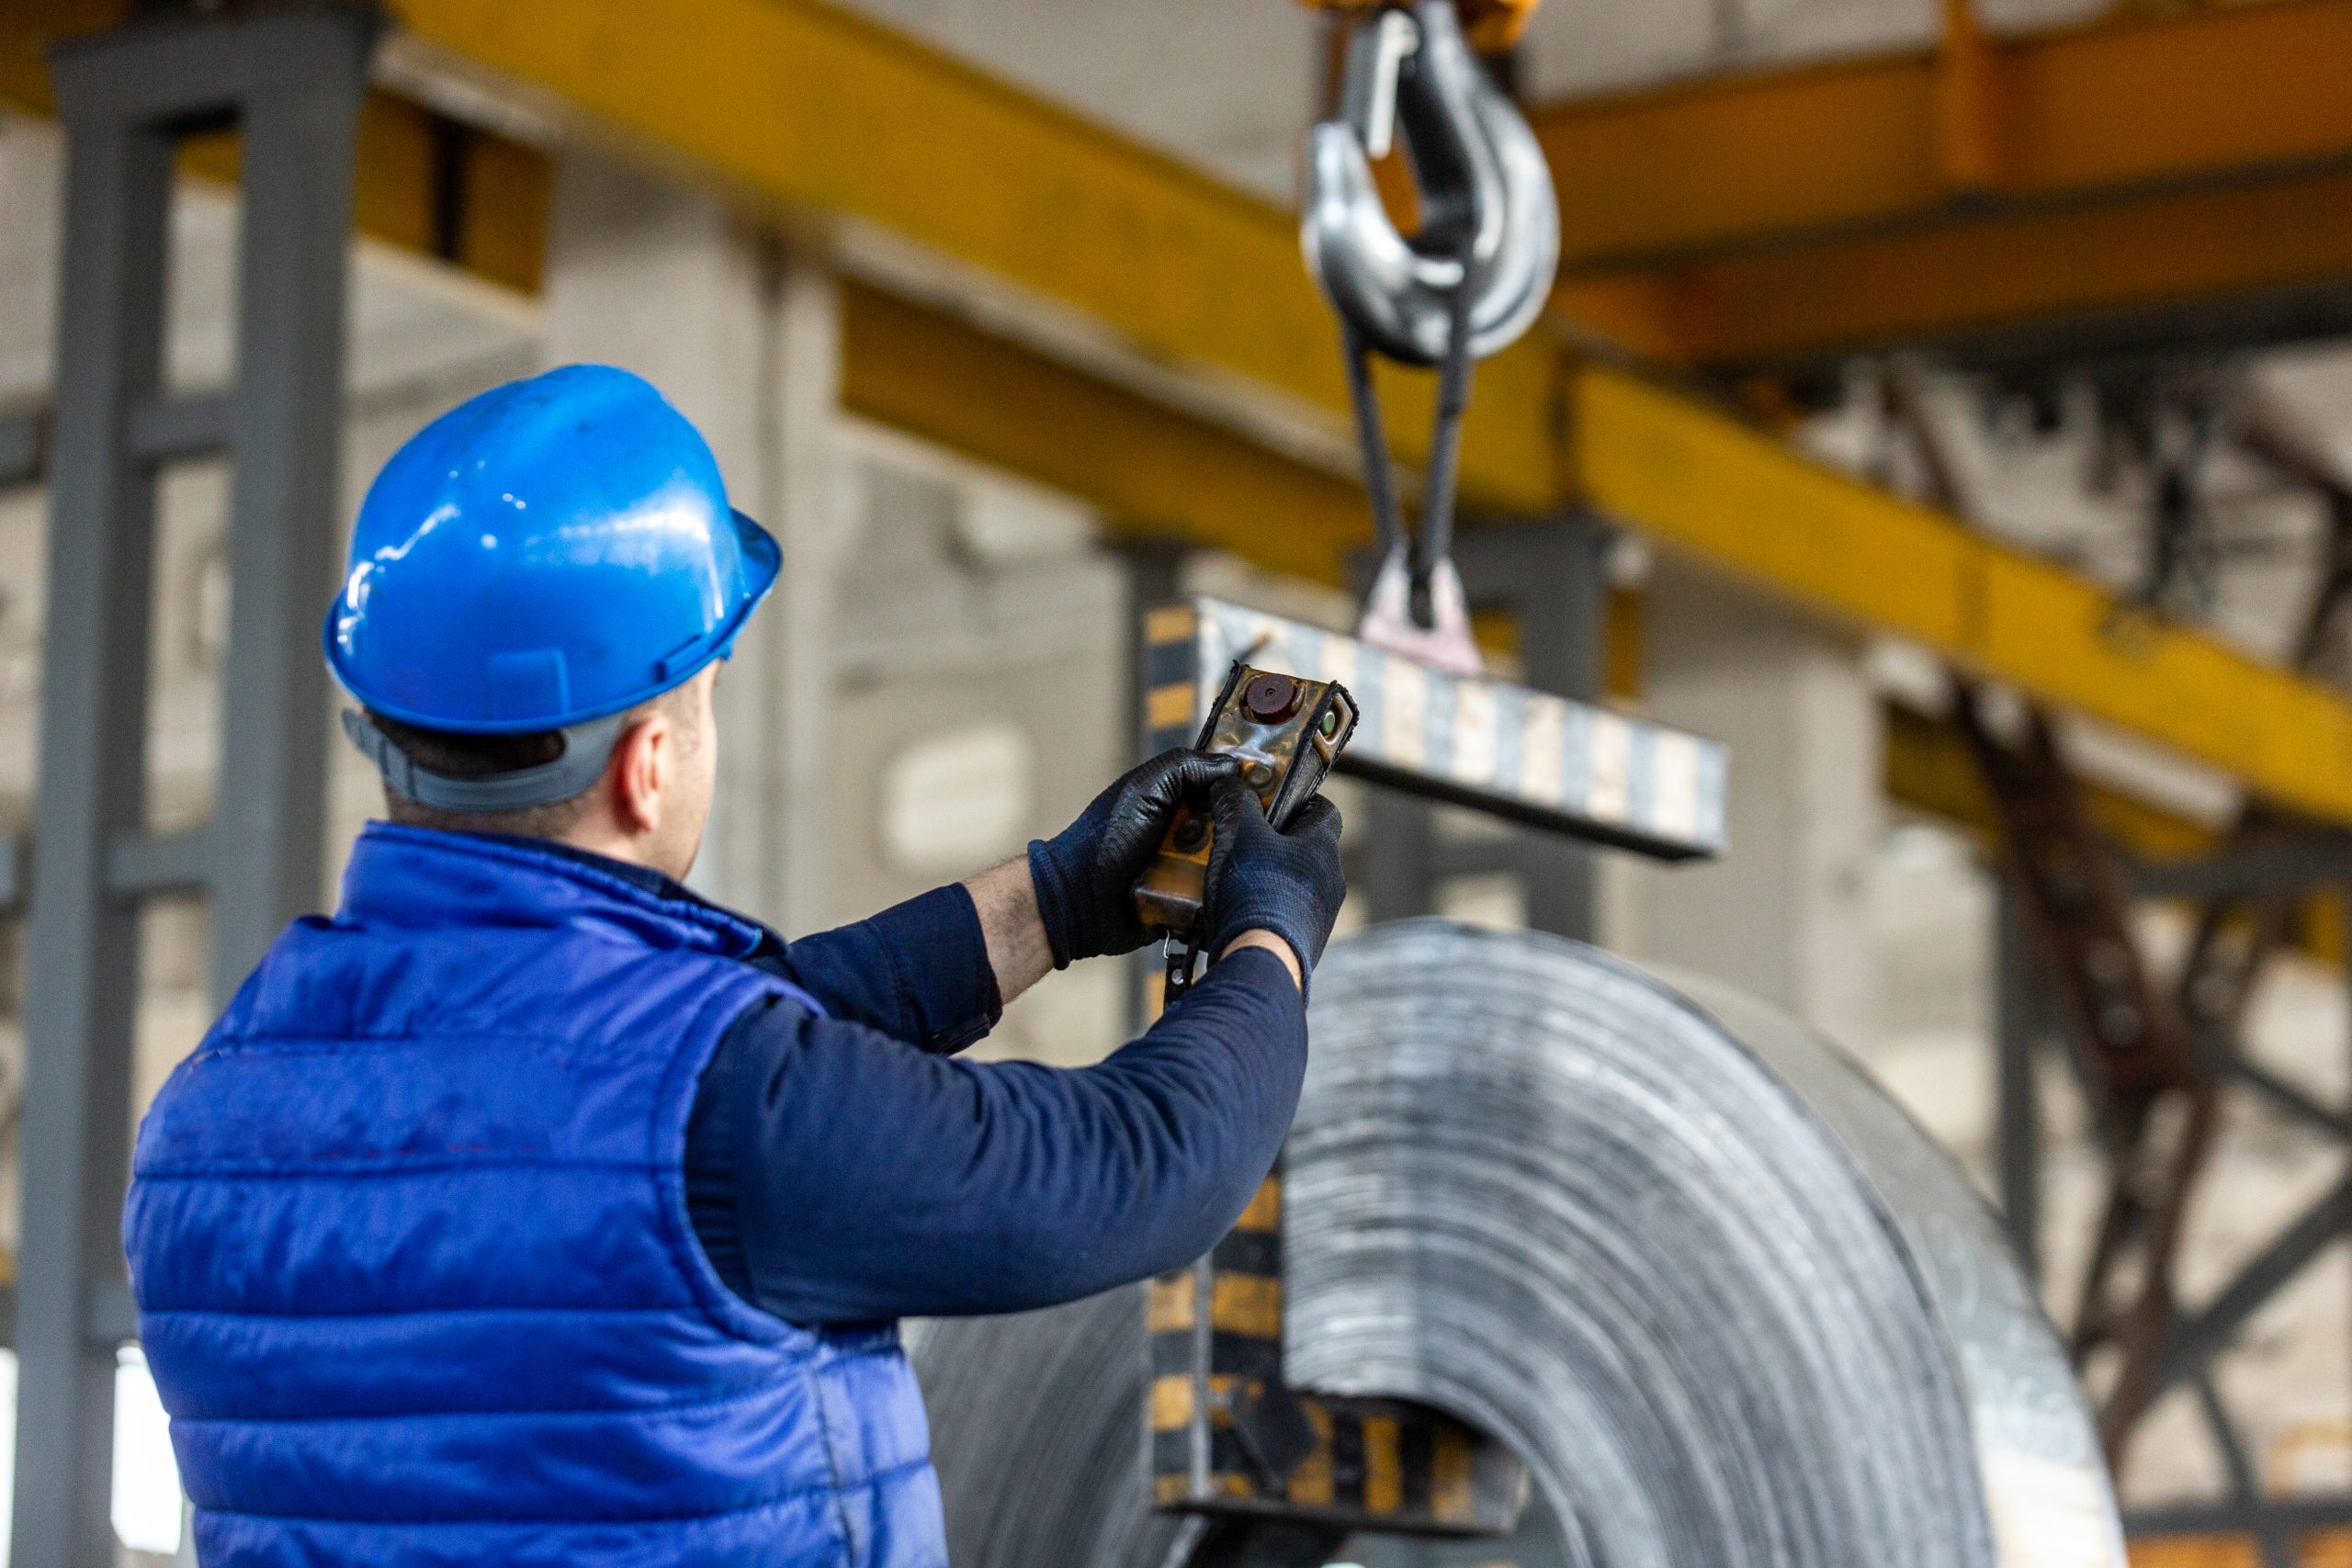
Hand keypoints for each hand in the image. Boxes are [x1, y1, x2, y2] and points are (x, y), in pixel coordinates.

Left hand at [1026, 749, 1240, 966]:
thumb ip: (1185, 768)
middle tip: (1260, 834)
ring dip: (1236, 867)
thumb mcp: (1144, 789)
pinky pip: (1218, 900)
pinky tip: (1235, 896)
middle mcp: (1186, 833)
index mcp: (1177, 801)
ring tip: (1247, 869)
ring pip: (1231, 865)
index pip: (1224, 788)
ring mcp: (1188, 871)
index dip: (1247, 787)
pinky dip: (1224, 898)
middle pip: (1235, 828)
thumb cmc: (1105, 838)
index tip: (1274, 790)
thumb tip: (1234, 766)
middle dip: (1248, 831)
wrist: (1079, 899)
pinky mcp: (1189, 905)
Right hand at [1201, 776, 1345, 986]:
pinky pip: (1287, 915)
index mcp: (1322, 847)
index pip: (1322, 809)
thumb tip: (1229, 783)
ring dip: (1270, 879)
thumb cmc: (1254, 892)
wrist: (1261, 962)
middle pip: (1306, 848)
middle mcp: (1331, 880)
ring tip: (1234, 881)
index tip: (1268, 803)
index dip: (1296, 801)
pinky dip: (1267, 910)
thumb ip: (1236, 801)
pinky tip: (1238, 914)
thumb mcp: (1238, 833)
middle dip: (1275, 842)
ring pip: (1296, 884)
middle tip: (1241, 841)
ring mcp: (1321, 915)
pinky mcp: (1306, 942)